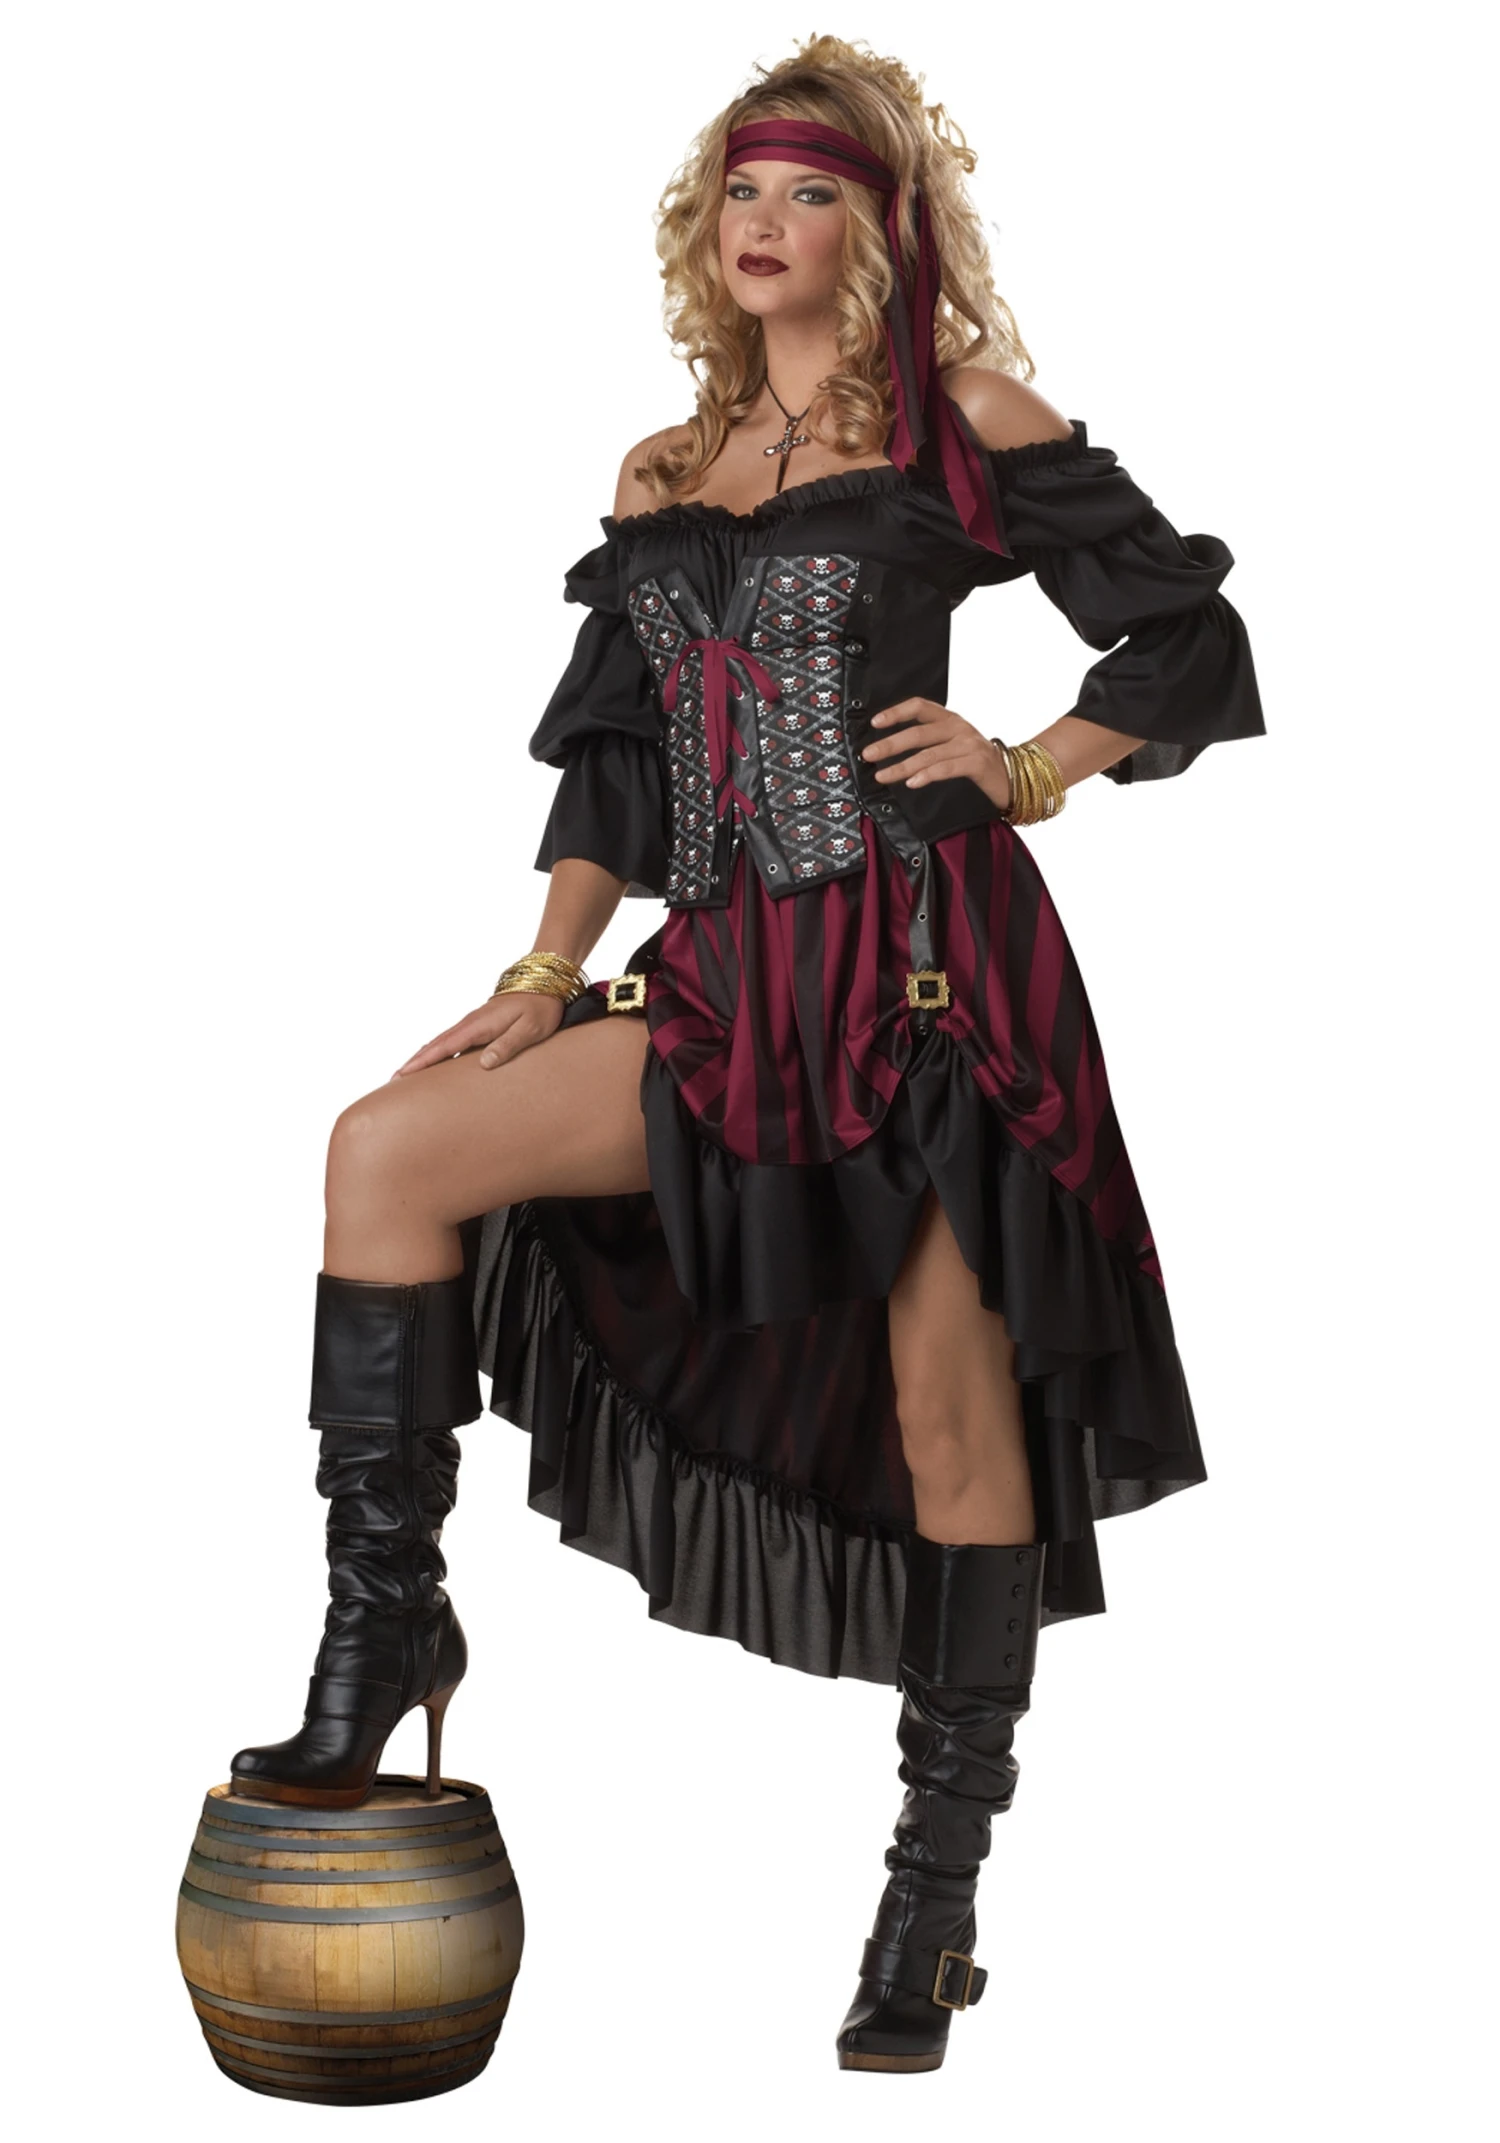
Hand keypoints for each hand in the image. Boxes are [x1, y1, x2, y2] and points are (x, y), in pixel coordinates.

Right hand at [391, 990, 566, 1078]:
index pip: (444, 1047)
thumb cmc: (541, 1007)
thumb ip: (508, 1045)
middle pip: (434, 1045)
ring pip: (440, 1042)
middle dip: (414, 1062)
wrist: (546, 980)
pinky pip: (451, 1041)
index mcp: (479, 1026)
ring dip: (422, 1057)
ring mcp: (472, 1023)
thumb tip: (484, 1063)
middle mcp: (470, 1024)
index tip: (402, 1075)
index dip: (423, 1062)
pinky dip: (436, 1051)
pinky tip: (435, 1061)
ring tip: (407, 1074)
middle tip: (393, 1080)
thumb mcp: (530, 1029)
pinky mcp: (478, 1025)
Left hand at [860, 698, 1010, 809]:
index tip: (875, 722)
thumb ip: (929, 742)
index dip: (896, 712)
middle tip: (868, 754)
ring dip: (901, 765)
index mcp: (950, 720)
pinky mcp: (977, 763)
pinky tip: (912, 782)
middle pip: (918, 733)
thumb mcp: (953, 744)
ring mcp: (969, 745)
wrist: (1013, 777)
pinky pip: (946, 768)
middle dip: (890, 744)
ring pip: (928, 754)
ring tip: (882, 775)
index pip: (920, 707)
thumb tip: (891, 747)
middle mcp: (959, 728)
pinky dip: (927, 775)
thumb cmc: (978, 762)